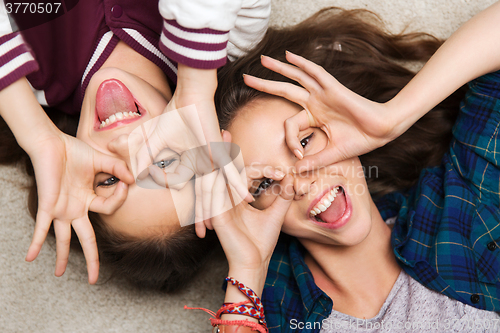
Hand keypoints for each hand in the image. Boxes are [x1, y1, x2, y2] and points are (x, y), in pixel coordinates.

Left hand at [25, 132, 133, 283]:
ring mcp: (61, 209)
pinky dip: (36, 242)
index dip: (120, 197)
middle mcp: (75, 208)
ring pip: (63, 239)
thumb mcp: (101, 161)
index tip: (125, 182)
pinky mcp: (48, 205)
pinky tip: (30, 257)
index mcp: (88, 199)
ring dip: (61, 257)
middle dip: (91, 260)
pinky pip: (41, 227)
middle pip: (86, 239)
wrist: (51, 143)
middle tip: (94, 279)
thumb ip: (117, 169)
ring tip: (59, 273)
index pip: (109, 207)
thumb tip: (132, 180)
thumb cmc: (74, 151)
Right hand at [130, 65, 251, 237]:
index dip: (188, 204)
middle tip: (203, 235)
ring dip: (215, 208)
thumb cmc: (176, 114)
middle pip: (204, 195)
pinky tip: (248, 198)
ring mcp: (214, 159)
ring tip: (215, 228)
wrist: (191, 94)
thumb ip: (145, 157)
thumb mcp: (155, 140)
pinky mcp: (220, 150)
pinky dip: (236, 183)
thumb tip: (134, 174)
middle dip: (202, 216)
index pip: (191, 189)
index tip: (185, 218)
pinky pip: (228, 170)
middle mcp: (205, 164)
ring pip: (214, 189)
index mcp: (193, 163)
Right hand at [210, 137, 293, 286]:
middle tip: (224, 131)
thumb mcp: (276, 214)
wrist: (255, 263)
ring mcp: (219, 207)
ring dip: (219, 158)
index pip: (240, 175)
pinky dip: (218, 175)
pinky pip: (214, 191)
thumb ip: (282, 196)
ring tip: (221, 139)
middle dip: (223, 151)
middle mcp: (225, 201)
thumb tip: (291, 177)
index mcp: (236, 200)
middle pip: (224, 171)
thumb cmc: (262, 242)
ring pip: (217, 176)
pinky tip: (221, 162)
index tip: (276, 168)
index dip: (253, 165)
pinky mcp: (216, 214)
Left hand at [244, 52, 399, 171]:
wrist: (382, 132)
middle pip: (284, 90)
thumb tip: (295, 172)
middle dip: (265, 84)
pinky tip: (289, 54)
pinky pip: (316, 73)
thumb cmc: (360, 141)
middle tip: (246, 78)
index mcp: (314, 117)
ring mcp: (323, 94)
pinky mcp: (333, 89)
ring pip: (296, 77)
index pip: (290, 124)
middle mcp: (316, 102)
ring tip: (262, 58)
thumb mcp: (330, 153)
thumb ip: (312, 161)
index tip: (298, 155)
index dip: (290, 140)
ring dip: (279, 68)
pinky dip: (303, 63)